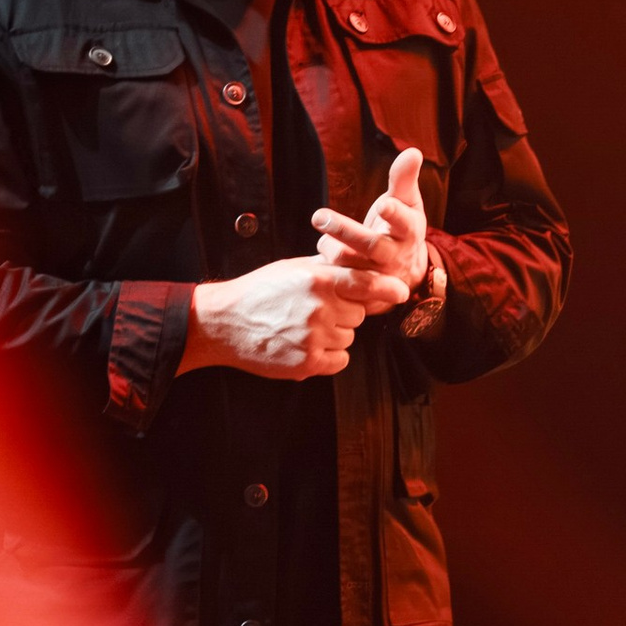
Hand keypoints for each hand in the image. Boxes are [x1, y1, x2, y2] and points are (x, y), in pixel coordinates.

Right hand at [182, 253, 402, 380]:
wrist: (224, 323)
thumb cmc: (258, 292)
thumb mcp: (292, 268)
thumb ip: (327, 267)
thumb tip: (358, 262)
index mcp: (318, 280)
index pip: (366, 284)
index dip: (388, 289)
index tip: (401, 293)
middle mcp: (319, 308)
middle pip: (359, 315)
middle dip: (345, 313)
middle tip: (317, 311)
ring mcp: (313, 337)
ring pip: (349, 338)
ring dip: (335, 335)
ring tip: (304, 328)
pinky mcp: (307, 363)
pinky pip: (340, 360)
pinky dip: (329, 356)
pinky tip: (307, 346)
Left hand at [312, 145, 430, 297]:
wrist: (404, 272)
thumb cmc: (400, 228)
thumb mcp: (406, 203)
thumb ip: (404, 179)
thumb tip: (413, 151)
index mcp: (408, 230)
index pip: (404, 221)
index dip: (394, 214)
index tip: (383, 205)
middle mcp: (395, 254)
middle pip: (370, 245)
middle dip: (345, 231)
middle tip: (318, 216)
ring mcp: (378, 276)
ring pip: (350, 264)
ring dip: (331, 250)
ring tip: (322, 238)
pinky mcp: (363, 291)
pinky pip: (341, 284)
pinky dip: (327, 272)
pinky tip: (314, 265)